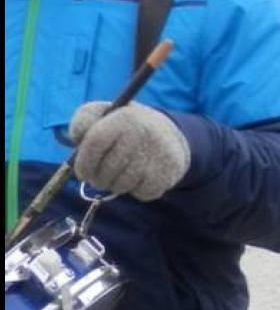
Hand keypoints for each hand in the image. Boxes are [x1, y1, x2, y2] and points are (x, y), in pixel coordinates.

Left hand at [68, 101, 190, 201]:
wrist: (167, 133)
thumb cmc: (123, 128)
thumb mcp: (101, 116)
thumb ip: (82, 123)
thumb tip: (77, 139)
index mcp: (125, 117)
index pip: (95, 143)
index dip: (84, 163)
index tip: (83, 173)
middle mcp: (145, 131)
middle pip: (107, 169)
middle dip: (98, 179)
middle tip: (101, 177)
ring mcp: (160, 151)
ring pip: (123, 184)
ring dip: (117, 185)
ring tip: (121, 175)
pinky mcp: (172, 169)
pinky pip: (143, 193)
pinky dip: (137, 191)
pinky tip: (140, 178)